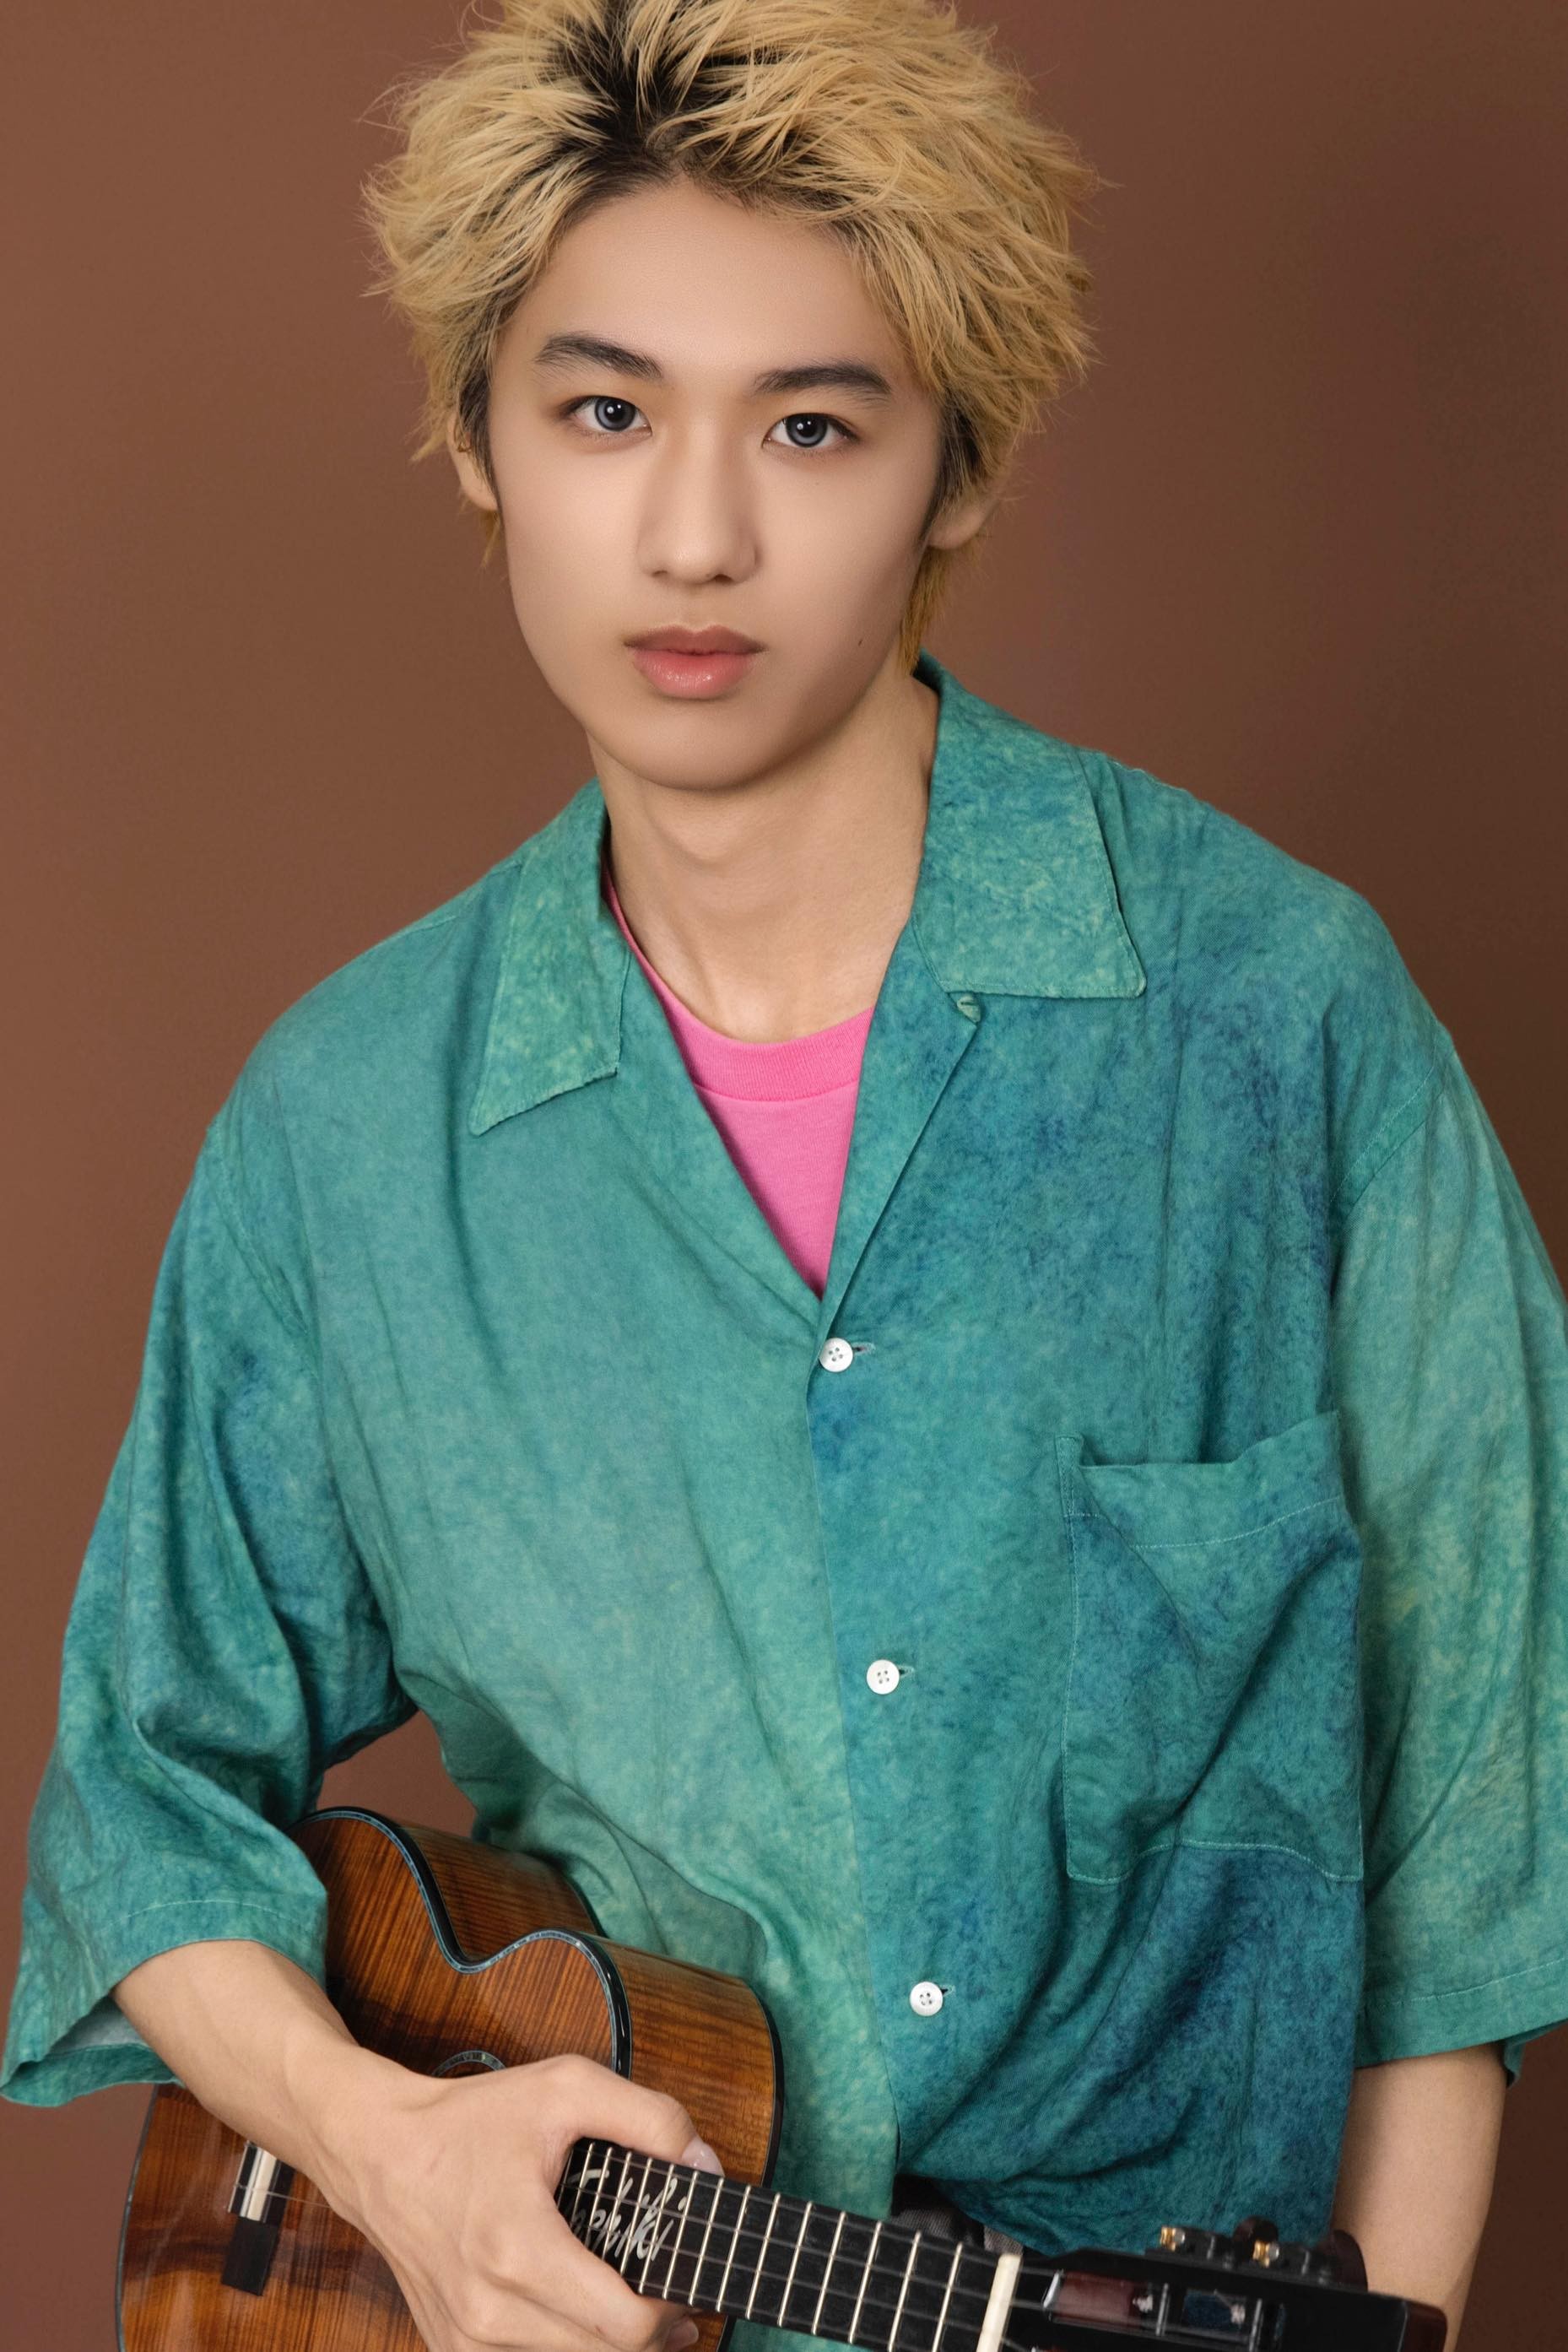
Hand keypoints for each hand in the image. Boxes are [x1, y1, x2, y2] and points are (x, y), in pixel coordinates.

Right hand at [315, 2047, 723, 2351]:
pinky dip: (565, 2346)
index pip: (622, 2327)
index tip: (682, 2278)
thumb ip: (648, 2117)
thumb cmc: (472, 2121)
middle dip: (649, 2331)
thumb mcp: (566, 2087)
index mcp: (518, 2251)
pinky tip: (583, 2315)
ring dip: (607, 2343)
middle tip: (671, 2294)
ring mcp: (466, 2340)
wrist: (380, 2153)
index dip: (668, 2310)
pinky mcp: (453, 2349)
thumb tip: (706, 2166)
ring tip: (634, 2304)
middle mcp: (487, 2312)